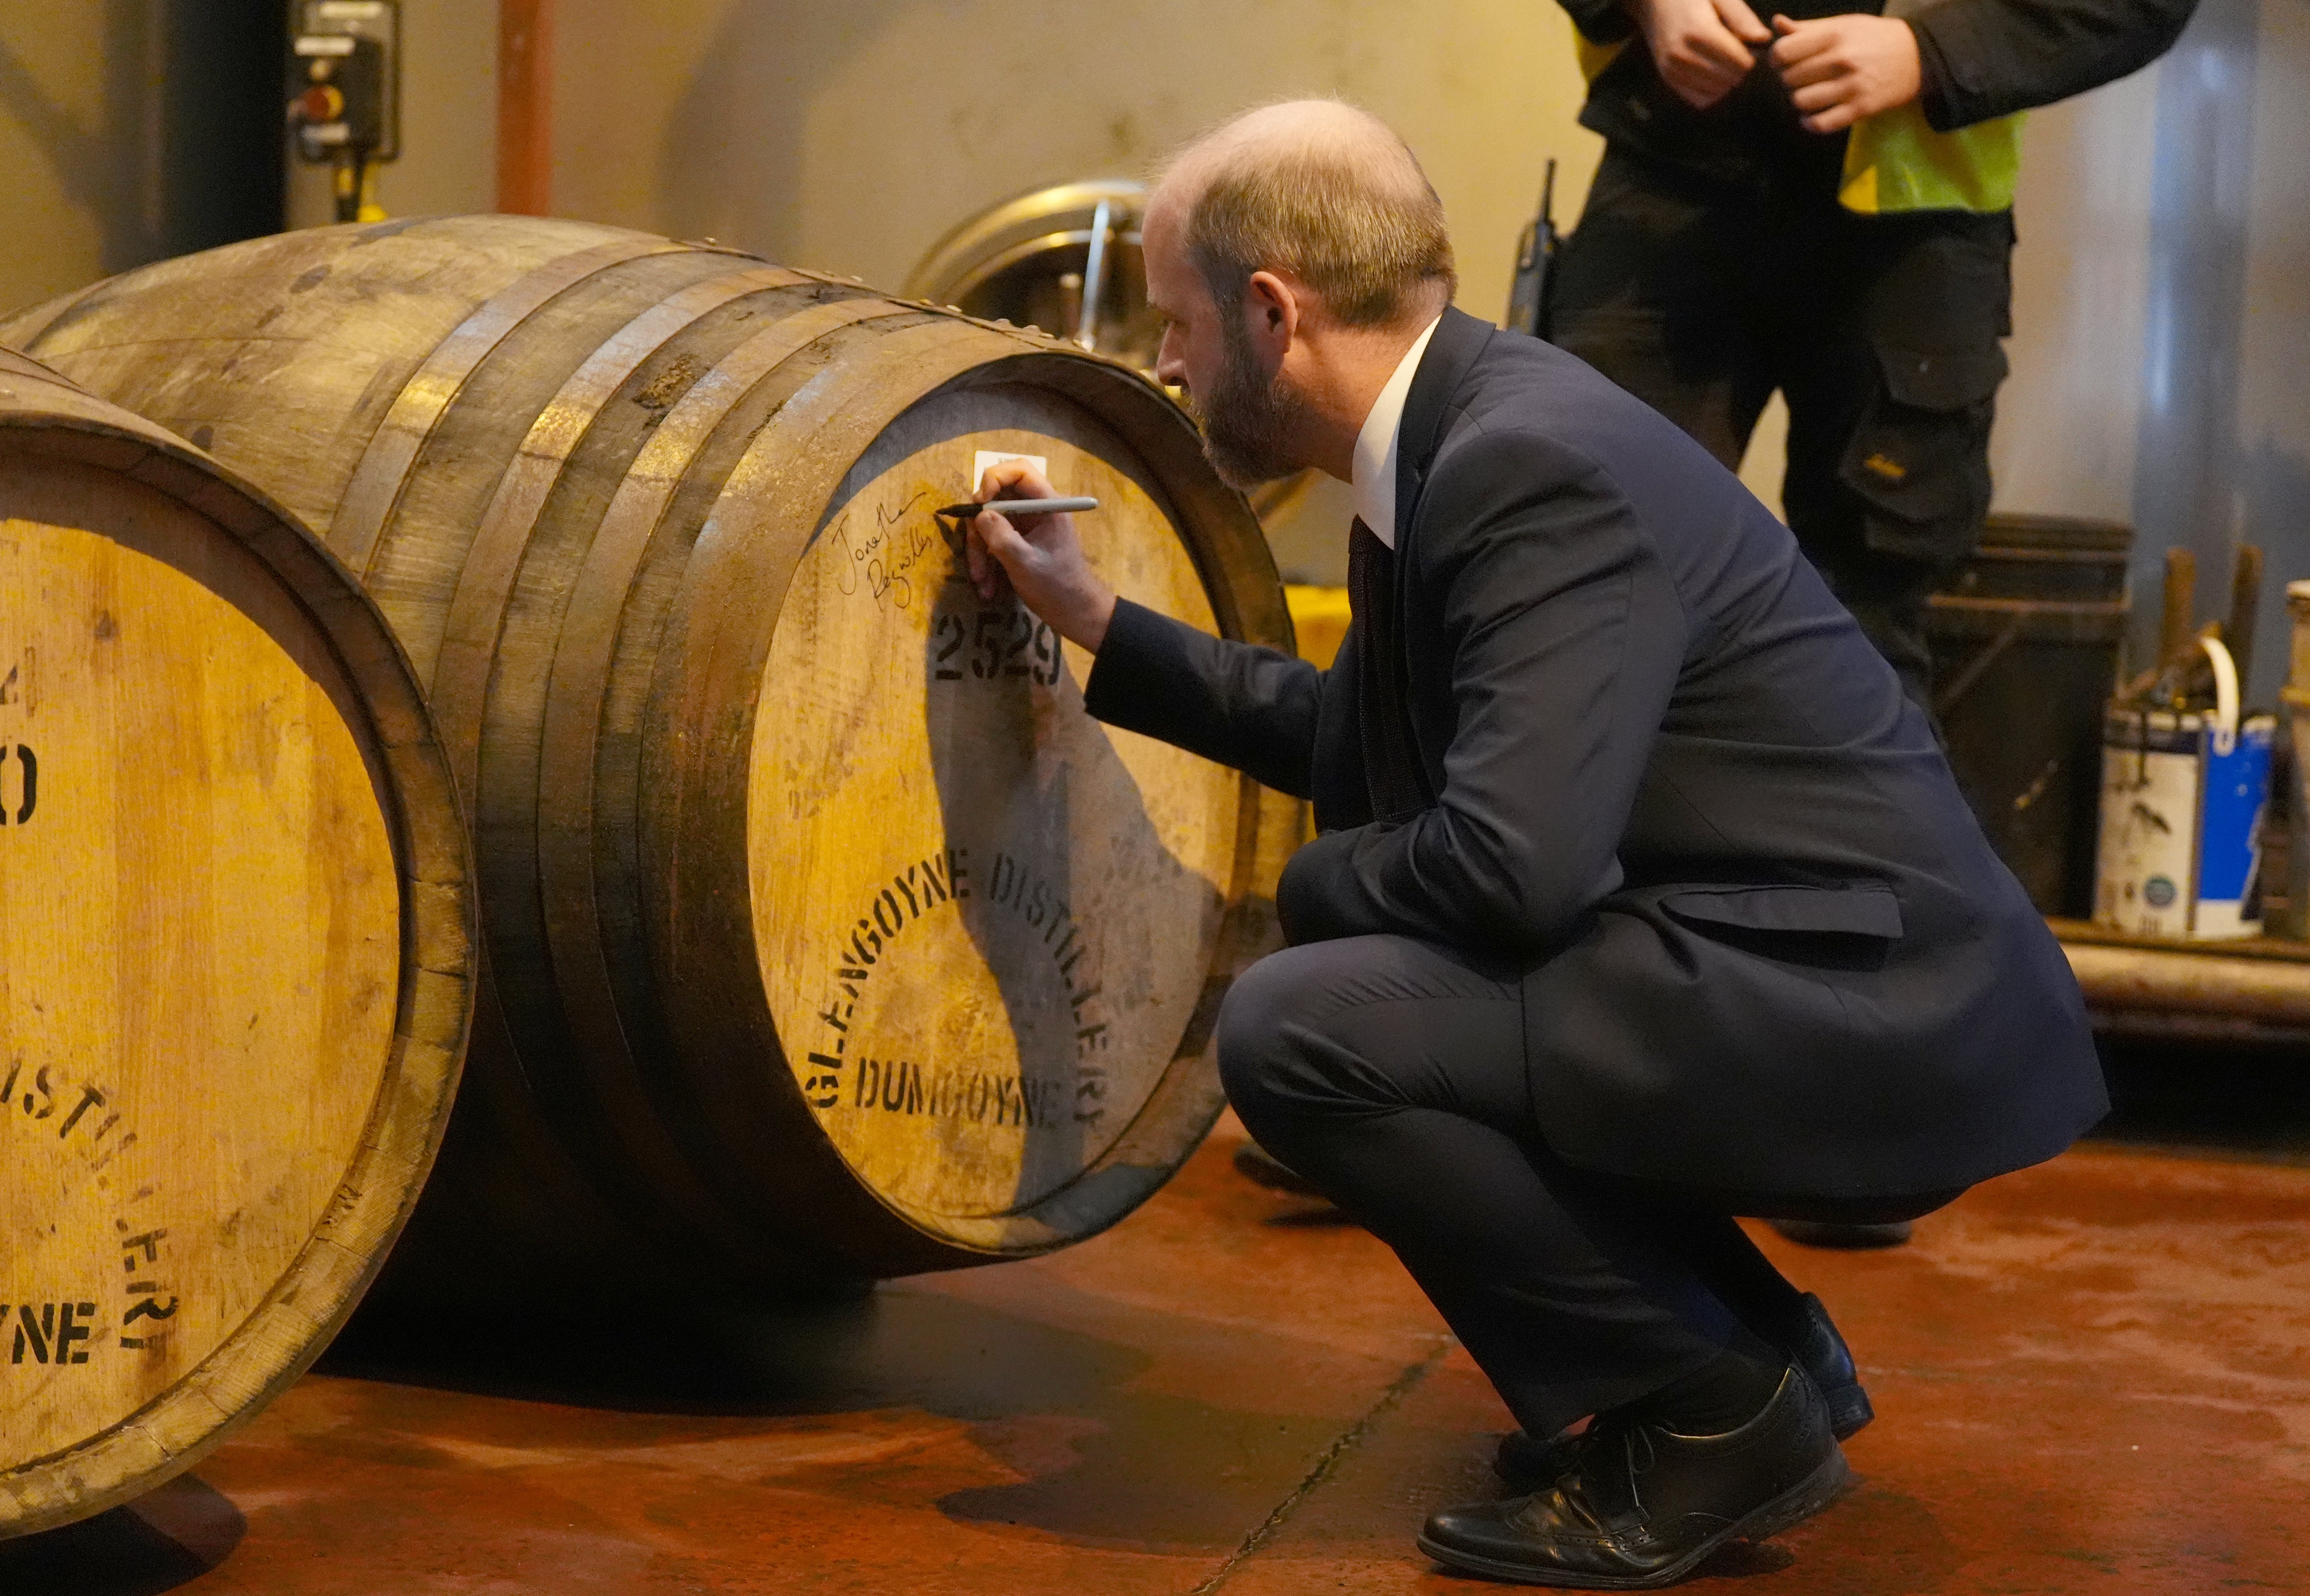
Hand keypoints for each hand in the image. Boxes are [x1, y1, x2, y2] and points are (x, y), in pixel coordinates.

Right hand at [960, 459, 1117, 652]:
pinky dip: (986, 561)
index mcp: (1047, 506)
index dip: (994, 479)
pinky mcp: (1018, 542)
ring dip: (979, 551)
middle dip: (980, 526)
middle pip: (997, 498)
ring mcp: (1026, 527)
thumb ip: (1002, 537)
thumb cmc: (1058, 589)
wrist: (1076, 615)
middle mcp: (1035, 511)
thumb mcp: (1026, 564)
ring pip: (990, 523)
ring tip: (981, 582)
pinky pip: (994, 541)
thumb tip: (979, 515)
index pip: (1019, 471)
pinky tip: (988, 587)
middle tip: (974, 552)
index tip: (981, 504)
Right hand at [1625, 0, 1771, 109]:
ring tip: (1721, 60)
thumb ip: (1741, 17)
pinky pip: (1702, 100)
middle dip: (1739, 68)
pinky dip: (1712, 91)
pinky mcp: (1668, 79)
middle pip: (1731, 78)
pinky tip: (1711, 74)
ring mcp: (1672, 70)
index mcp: (1699, 32)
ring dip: (1726, 79)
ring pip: (1718, 91)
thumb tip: (1764, 39)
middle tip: (1734, 52)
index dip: (1750, 56)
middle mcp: (1682, 55)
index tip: (1745, 44)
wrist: (1654, 4)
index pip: (1740, 63)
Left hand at [1769, 12, 1921, 132]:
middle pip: (1789, 78)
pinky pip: (1821, 123)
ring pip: (1801, 101)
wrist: (1917, 56)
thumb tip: (1777, 23)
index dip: (1776, 59)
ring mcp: (1852, 85)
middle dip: (1790, 80)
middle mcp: (1842, 59)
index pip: (1784, 51)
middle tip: (1801, 79)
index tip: (1782, 62)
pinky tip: (1812, 117)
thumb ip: (1808, 28)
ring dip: (1800, 101)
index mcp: (1835, 35)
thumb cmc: (1873, 38)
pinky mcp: (1861, 108)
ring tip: (1809, 95)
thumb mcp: (1844, 24)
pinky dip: (1811, 123)